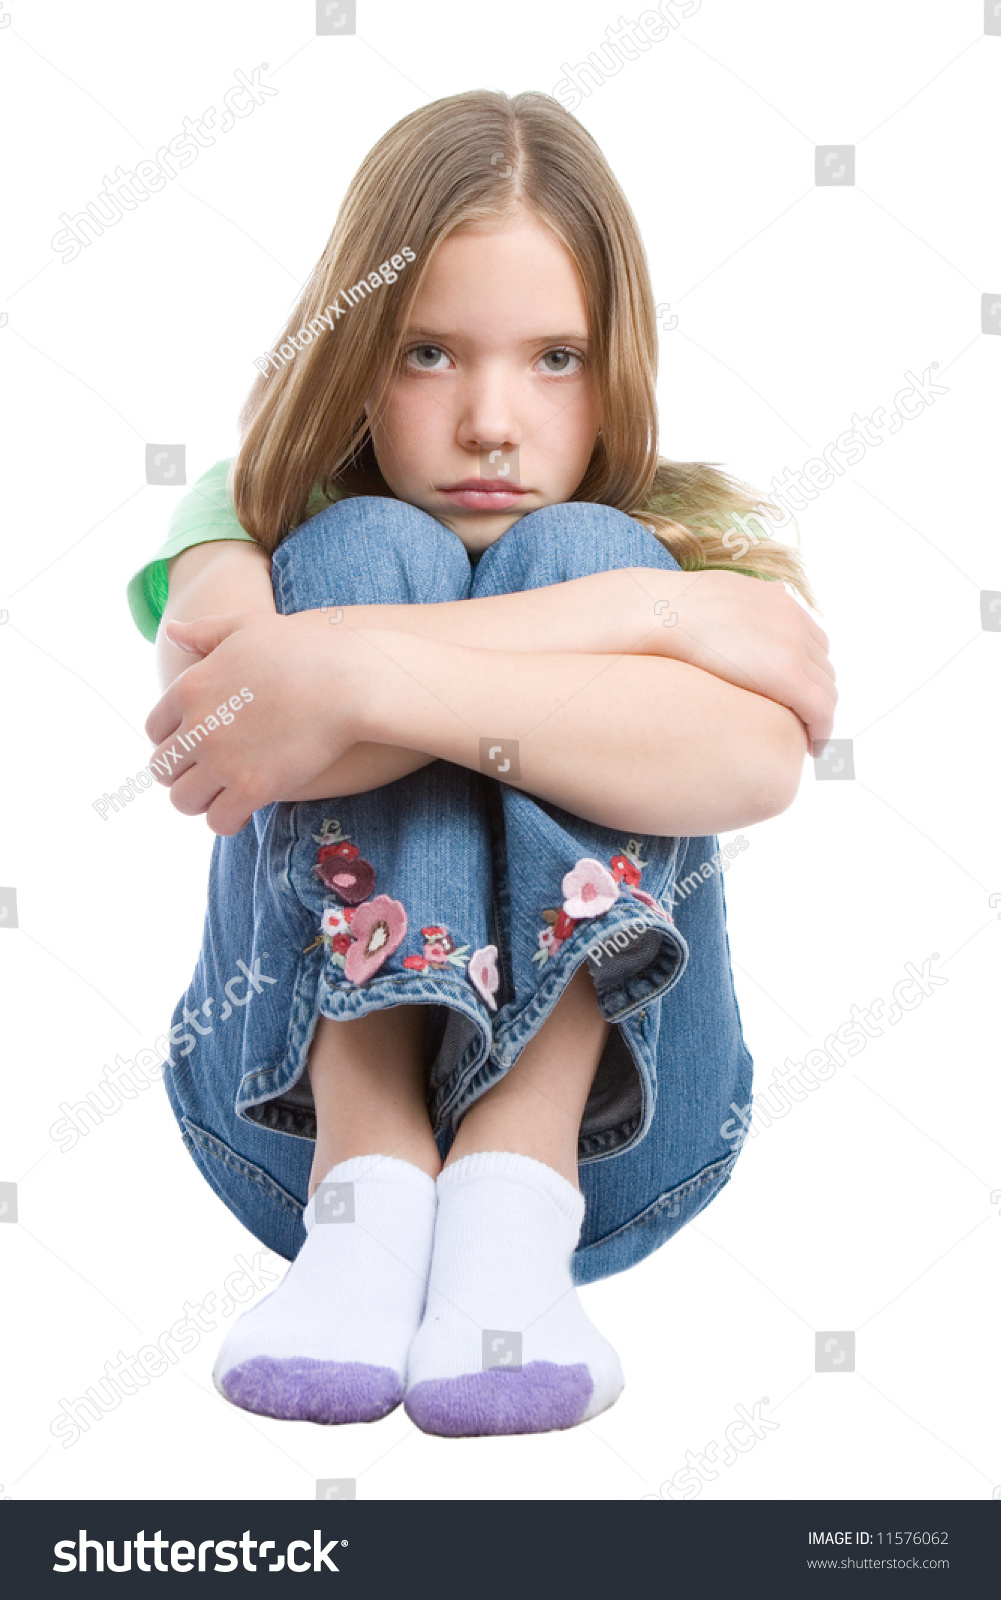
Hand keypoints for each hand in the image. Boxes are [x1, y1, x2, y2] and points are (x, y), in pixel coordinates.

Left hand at [145, 610, 364, 834]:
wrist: (349, 683)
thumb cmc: (304, 650)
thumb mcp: (247, 625)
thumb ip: (204, 632)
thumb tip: (169, 631)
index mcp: (190, 688)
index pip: (154, 730)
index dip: (171, 741)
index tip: (192, 747)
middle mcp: (198, 727)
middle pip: (162, 768)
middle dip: (180, 774)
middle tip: (205, 775)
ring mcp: (223, 761)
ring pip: (183, 800)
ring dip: (198, 801)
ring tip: (220, 796)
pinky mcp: (253, 788)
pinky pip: (219, 821)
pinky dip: (226, 820)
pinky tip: (243, 810)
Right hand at [653, 570, 837, 747]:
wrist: (657, 615)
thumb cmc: (664, 616)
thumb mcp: (704, 601)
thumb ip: (726, 612)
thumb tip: (716, 625)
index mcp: (775, 600)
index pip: (812, 642)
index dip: (809, 674)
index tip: (799, 698)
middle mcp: (791, 620)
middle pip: (823, 668)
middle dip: (818, 697)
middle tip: (805, 725)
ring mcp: (792, 645)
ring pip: (826, 690)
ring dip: (820, 716)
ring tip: (808, 740)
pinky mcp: (787, 673)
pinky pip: (820, 709)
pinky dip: (822, 729)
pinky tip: (812, 748)